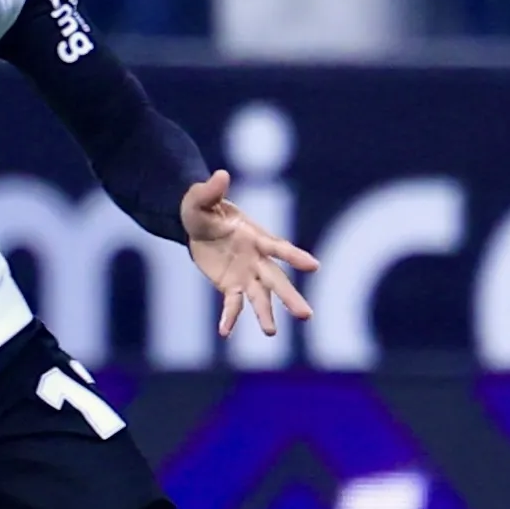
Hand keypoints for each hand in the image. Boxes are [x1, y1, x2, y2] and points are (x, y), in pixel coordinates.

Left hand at [182, 170, 318, 337]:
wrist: (195, 224)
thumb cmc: (203, 208)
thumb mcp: (201, 198)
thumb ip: (211, 191)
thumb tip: (220, 175)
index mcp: (255, 236)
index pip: (278, 247)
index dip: (295, 256)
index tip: (314, 266)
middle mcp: (256, 258)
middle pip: (276, 280)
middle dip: (290, 297)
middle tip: (306, 316)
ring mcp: (245, 274)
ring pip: (260, 296)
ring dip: (266, 315)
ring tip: (271, 333)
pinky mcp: (230, 285)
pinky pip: (232, 304)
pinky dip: (230, 318)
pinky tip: (224, 332)